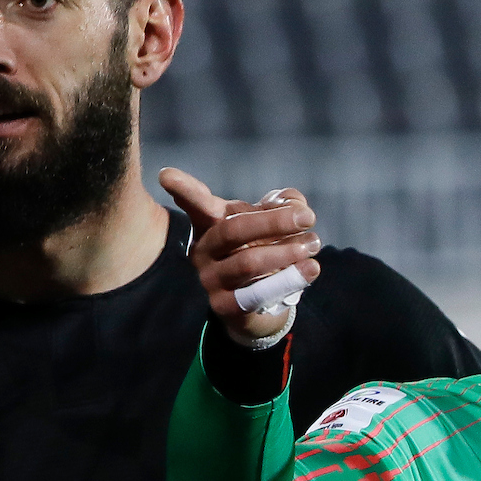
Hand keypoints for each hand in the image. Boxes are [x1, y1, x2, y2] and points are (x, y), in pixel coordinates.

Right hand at [161, 167, 322, 342]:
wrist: (259, 303)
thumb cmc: (263, 250)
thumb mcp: (274, 223)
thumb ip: (285, 205)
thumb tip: (294, 204)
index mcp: (211, 223)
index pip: (196, 203)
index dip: (184, 189)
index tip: (166, 175)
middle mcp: (204, 249)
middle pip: (233, 230)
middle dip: (273, 221)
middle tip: (308, 217)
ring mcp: (210, 278)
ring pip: (248, 262)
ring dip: (286, 252)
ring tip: (314, 244)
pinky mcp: (224, 305)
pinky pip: (257, 294)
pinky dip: (288, 280)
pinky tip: (311, 269)